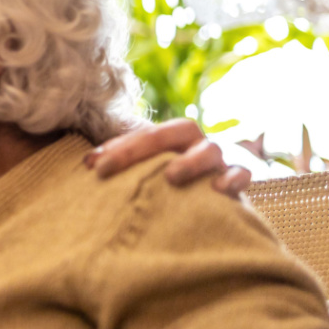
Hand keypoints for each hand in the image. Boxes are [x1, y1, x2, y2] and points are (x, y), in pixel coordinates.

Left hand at [86, 118, 251, 194]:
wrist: (211, 199)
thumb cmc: (166, 181)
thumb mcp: (143, 169)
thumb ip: (117, 163)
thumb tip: (87, 163)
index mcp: (172, 137)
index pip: (145, 132)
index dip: (119, 147)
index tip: (93, 167)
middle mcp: (195, 143)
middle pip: (178, 130)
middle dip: (143, 147)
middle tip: (112, 169)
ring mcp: (218, 161)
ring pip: (211, 150)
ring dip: (191, 161)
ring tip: (171, 177)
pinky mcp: (237, 181)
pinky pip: (242, 175)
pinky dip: (234, 179)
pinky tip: (219, 190)